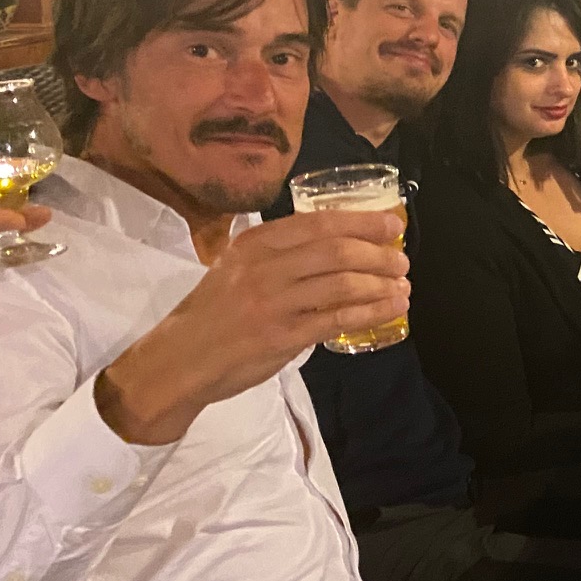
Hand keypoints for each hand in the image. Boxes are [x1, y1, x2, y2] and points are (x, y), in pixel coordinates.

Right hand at [97, 210, 409, 445]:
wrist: (178, 360)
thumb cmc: (215, 312)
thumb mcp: (238, 268)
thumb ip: (281, 254)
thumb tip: (343, 242)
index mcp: (255, 243)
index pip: (318, 222)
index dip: (362, 221)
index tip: (392, 223)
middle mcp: (263, 267)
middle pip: (337, 250)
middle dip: (378, 254)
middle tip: (401, 261)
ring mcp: (273, 302)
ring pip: (342, 283)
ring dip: (381, 284)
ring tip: (402, 286)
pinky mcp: (282, 336)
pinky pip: (338, 319)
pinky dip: (372, 312)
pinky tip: (391, 309)